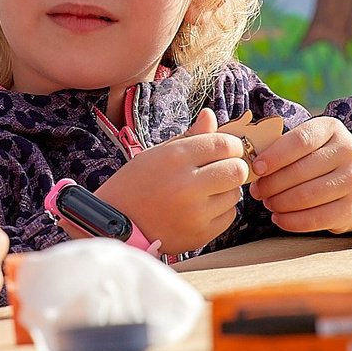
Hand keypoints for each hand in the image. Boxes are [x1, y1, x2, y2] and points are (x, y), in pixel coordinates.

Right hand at [93, 108, 248, 254]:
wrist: (114, 223)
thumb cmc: (136, 184)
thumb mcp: (157, 153)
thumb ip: (189, 136)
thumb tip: (211, 116)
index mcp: (175, 158)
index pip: (224, 144)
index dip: (232, 145)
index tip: (228, 149)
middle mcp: (187, 185)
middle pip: (237, 170)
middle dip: (233, 167)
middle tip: (221, 170)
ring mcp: (195, 213)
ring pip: (235, 194)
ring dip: (225, 190)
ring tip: (204, 191)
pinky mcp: (200, 234)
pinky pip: (229, 216)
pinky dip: (220, 211)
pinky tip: (201, 208)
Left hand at [247, 117, 351, 233]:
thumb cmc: (320, 163)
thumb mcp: (309, 146)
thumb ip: (282, 149)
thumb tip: (248, 164)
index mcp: (332, 129)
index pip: (300, 141)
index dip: (274, 156)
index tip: (256, 169)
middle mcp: (348, 151)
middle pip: (300, 171)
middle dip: (272, 184)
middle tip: (257, 192)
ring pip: (307, 196)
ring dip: (280, 203)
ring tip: (268, 203)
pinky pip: (316, 218)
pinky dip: (292, 221)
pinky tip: (279, 218)